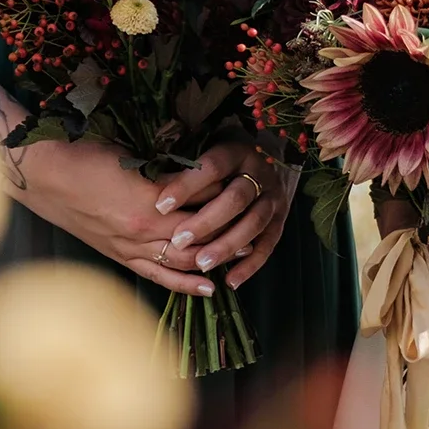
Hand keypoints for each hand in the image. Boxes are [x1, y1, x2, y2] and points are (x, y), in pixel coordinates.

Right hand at [17, 137, 289, 296]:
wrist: (43, 174)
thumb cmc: (85, 155)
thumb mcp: (133, 157)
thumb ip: (169, 171)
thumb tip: (206, 176)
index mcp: (149, 202)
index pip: (202, 207)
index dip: (227, 203)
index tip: (248, 195)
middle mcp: (142, 232)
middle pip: (199, 239)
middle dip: (228, 236)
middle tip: (255, 229)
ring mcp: (129, 248)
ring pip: (181, 261)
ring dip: (213, 260)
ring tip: (242, 257)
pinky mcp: (119, 257)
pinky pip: (157, 275)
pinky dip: (184, 283)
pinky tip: (207, 288)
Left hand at [153, 141, 293, 292]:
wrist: (265, 158)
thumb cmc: (220, 158)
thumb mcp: (204, 148)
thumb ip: (183, 165)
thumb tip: (148, 179)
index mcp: (237, 151)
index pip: (212, 168)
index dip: (186, 186)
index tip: (161, 206)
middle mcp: (260, 173)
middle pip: (235, 198)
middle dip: (207, 222)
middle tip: (179, 240)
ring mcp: (274, 197)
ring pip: (253, 223)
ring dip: (227, 246)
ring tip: (201, 264)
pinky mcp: (280, 220)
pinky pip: (268, 245)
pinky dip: (251, 265)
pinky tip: (230, 280)